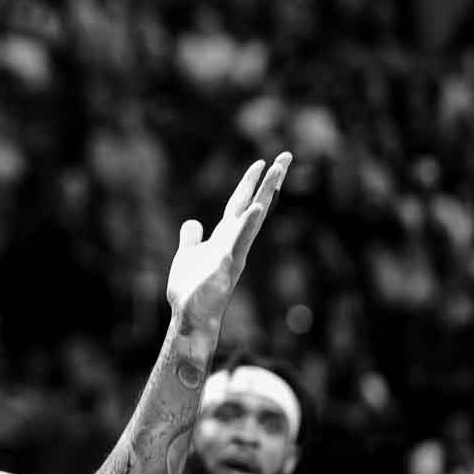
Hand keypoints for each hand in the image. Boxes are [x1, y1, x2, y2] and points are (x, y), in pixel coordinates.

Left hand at [166, 152, 290, 338]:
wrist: (190, 318)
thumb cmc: (191, 290)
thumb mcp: (187, 255)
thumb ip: (192, 238)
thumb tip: (193, 222)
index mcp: (226, 237)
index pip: (241, 203)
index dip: (251, 183)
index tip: (263, 161)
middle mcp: (235, 241)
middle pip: (255, 204)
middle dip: (270, 181)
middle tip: (286, 156)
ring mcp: (234, 252)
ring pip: (253, 218)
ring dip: (265, 194)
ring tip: (276, 171)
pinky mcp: (227, 265)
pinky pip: (239, 242)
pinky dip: (247, 225)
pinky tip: (256, 209)